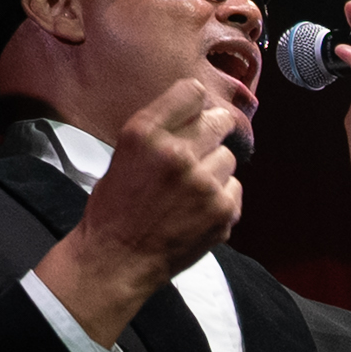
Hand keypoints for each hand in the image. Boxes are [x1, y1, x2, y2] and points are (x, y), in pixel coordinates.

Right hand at [37, 74, 245, 340]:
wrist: (118, 258)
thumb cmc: (116, 205)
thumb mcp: (124, 153)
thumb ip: (160, 129)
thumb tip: (200, 108)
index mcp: (144, 133)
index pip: (191, 92)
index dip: (195, 101)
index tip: (196, 110)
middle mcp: (176, 154)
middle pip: (219, 121)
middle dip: (214, 129)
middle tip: (205, 143)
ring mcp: (204, 183)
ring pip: (228, 157)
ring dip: (215, 167)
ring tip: (192, 186)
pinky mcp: (223, 210)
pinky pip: (235, 187)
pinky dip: (222, 195)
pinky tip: (199, 207)